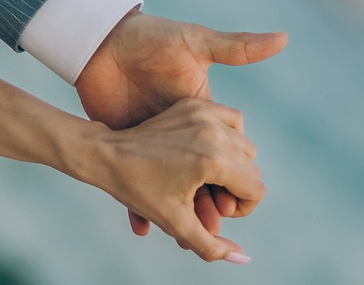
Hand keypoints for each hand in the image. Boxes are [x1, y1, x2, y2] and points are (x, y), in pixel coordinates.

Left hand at [76, 10, 284, 240]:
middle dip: (213, 208)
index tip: (224, 206)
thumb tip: (285, 36)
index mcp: (211, 118)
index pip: (240, 166)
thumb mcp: (196, 41)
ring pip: (182, 192)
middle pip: (214, 184)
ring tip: (178, 238)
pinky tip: (140, 227)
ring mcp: (164, 142)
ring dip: (183, 217)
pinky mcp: (136, 144)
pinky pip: (145, 187)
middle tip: (206, 226)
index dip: (238, 189)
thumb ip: (239, 44)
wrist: (99, 44)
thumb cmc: (150, 38)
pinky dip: (143, 210)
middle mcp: (194, 133)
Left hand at [83, 97, 263, 264]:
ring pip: (245, 145)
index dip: (241, 208)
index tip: (216, 211)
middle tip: (208, 196)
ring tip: (207, 175)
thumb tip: (244, 260)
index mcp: (212, 161)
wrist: (107, 154)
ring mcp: (203, 114)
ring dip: (234, 163)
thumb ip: (212, 246)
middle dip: (236, 188)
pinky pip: (231, 119)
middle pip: (252, 168)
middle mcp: (213, 133)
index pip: (256, 190)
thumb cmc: (139, 190)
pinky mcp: (194, 103)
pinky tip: (207, 150)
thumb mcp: (176, 224)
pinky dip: (228, 135)